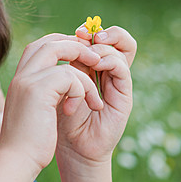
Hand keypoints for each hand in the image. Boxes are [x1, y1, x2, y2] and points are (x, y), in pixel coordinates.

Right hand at [0, 34, 103, 172]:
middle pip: (49, 41)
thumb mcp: (37, 114)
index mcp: (21, 80)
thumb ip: (46, 96)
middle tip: (94, 61)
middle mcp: (21, 75)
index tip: (82, 60)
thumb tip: (66, 85)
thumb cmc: (29, 145)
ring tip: (94, 95)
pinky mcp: (37, 90)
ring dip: (83, 68)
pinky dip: (82, 89)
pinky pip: (69, 75)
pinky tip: (81, 108)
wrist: (16, 162)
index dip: (63, 46)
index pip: (40, 47)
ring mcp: (27, 80)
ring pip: (60, 50)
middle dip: (75, 47)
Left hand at [57, 25, 136, 166]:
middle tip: (83, 35)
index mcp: (90, 69)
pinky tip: (95, 64)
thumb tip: (67, 37)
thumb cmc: (57, 120)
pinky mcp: (123, 96)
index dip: (89, 31)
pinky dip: (109, 60)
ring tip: (88, 52)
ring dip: (103, 46)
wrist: (68, 150)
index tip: (75, 31)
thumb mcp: (57, 85)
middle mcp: (106, 74)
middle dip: (100, 32)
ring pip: (122, 50)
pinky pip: (122, 68)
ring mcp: (117, 84)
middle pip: (116, 39)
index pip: (99, 39)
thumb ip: (65, 63)